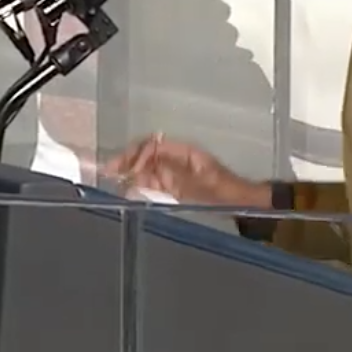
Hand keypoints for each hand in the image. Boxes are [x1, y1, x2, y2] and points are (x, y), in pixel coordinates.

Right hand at [104, 134, 271, 206]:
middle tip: (108, 171)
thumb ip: (172, 173)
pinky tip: (127, 190)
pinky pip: (153, 182)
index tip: (129, 170)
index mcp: (184, 152)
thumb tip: (147, 163)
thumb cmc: (225, 193)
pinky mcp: (175, 188)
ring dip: (130, 172)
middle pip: (146, 154)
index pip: (154, 145)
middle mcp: (177, 159)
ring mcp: (175, 174)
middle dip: (128, 160)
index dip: (138, 154)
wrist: (242, 206)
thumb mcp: (199, 183)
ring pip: (146, 168)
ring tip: (112, 180)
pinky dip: (139, 185)